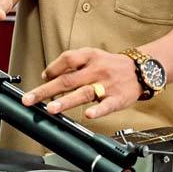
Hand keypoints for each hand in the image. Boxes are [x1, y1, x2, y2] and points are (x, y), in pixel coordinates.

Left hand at [22, 48, 142, 120]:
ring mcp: (107, 84)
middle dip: (46, 90)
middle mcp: (97, 69)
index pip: (67, 59)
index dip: (53, 68)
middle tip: (29, 99)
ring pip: (83, 92)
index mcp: (90, 57)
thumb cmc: (112, 65)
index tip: (42, 77)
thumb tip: (48, 75)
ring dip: (66, 101)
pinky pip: (107, 105)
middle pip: (68, 79)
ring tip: (51, 109)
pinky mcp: (118, 98)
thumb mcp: (94, 56)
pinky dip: (98, 110)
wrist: (142, 69)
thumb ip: (73, 65)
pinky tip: (88, 115)